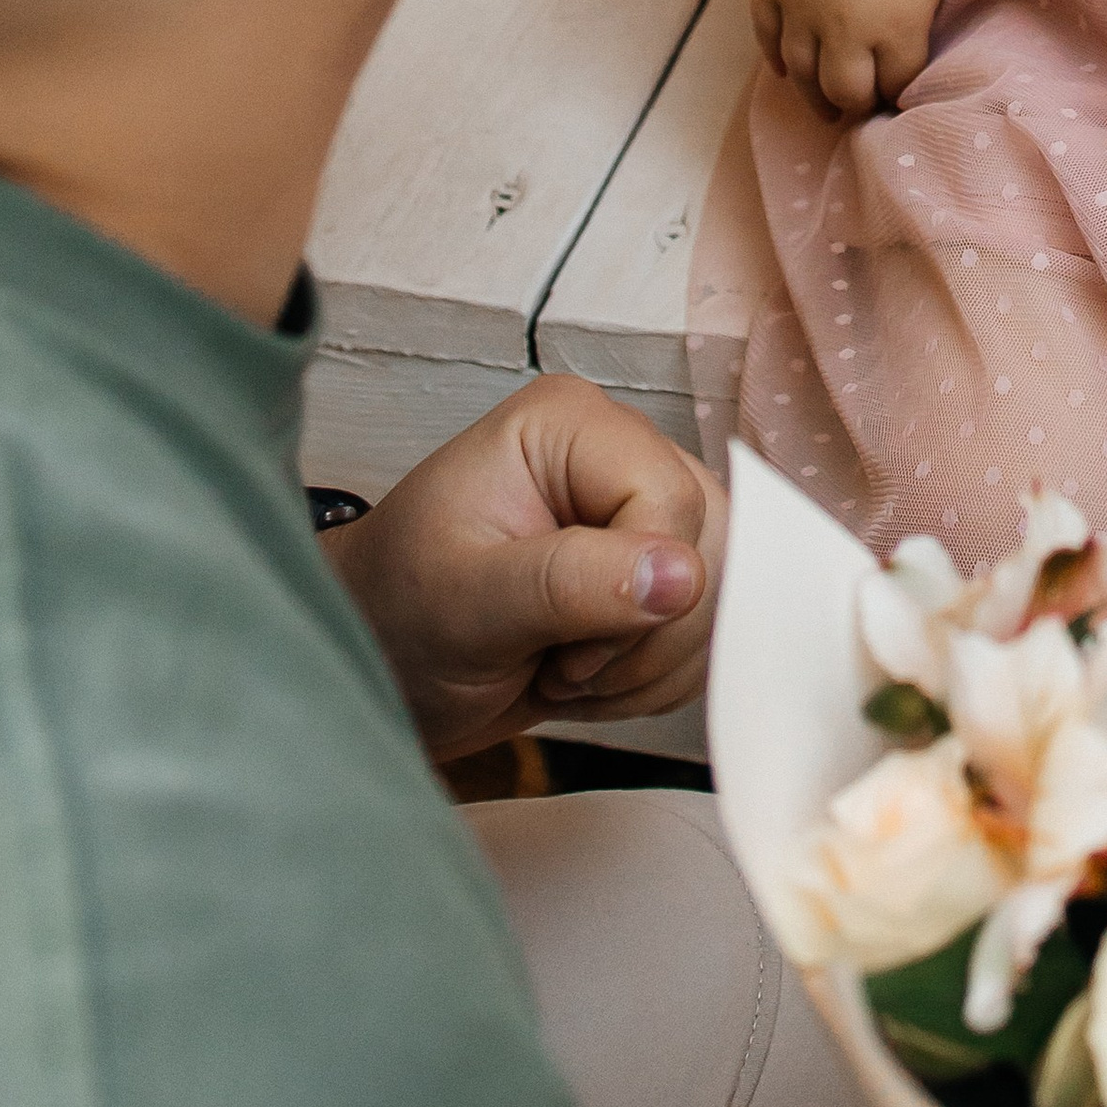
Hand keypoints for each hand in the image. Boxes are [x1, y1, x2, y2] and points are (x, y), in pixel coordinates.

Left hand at [324, 376, 725, 762]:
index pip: (670, 500)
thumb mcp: (463, 603)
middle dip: (646, 635)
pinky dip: (656, 679)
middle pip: (712, 543)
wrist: (383, 670)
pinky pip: (709, 629)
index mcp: (571, 426)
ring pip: (723, 591)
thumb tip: (679, 575)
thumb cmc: (396, 616)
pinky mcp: (654, 568)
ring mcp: (642, 512)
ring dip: (651, 664)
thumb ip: (566, 582)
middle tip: (560, 663)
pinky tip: (589, 680)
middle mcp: (619, 454)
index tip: (560, 645)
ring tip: (567, 671)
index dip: (633, 592)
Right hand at [755, 0, 958, 117]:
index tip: (900, 94)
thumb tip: (916, 43)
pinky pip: (768, 37)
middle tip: (861, 108)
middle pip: (846, 93)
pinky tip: (788, 69)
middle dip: (857, 106)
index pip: (896, 85)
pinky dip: (777, 58)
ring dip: (815, 95)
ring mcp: (803, 6)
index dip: (899, 94)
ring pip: (803, 74)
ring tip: (826, 106)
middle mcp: (847, 26)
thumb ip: (925, 12)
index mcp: (900, 25)